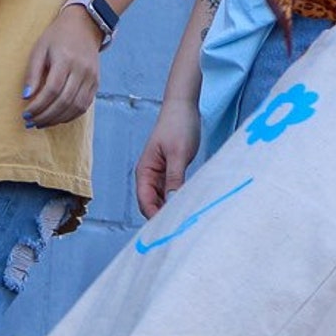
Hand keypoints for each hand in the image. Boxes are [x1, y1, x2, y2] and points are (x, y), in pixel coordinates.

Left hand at [22, 6, 103, 129]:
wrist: (85, 25)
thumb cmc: (57, 36)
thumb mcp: (40, 49)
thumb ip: (33, 73)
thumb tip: (26, 97)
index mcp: (66, 59)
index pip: (52, 89)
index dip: (39, 105)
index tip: (26, 114)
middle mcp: (82, 69)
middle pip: (65, 101)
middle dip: (46, 116)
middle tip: (31, 122)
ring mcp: (91, 77)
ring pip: (76, 106)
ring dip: (58, 119)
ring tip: (42, 123)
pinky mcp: (96, 82)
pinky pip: (85, 105)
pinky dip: (70, 115)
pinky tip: (57, 118)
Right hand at [136, 98, 200, 217]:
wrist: (184, 106)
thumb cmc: (178, 126)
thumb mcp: (178, 154)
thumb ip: (174, 178)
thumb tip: (172, 202)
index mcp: (145, 171)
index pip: (145, 201)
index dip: (154, 216)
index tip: (170, 228)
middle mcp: (149, 175)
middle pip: (152, 204)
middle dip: (163, 216)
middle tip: (181, 228)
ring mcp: (160, 174)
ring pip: (163, 199)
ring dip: (172, 208)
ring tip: (187, 219)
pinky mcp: (172, 171)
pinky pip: (173, 191)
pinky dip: (179, 198)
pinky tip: (190, 204)